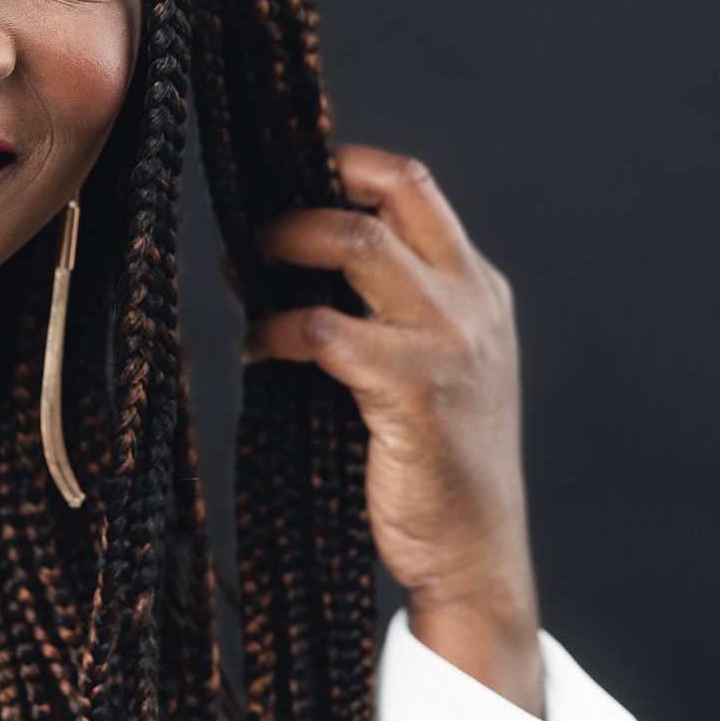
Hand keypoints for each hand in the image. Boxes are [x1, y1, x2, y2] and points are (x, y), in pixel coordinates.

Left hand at [231, 142, 546, 716]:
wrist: (475, 554)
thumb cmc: (431, 459)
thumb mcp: (418, 363)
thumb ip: (367, 306)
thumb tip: (263, 255)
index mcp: (477, 285)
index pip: (412, 185)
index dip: (345, 166)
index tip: (284, 180)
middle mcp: (472, 301)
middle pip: (392, 191)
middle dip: (310, 192)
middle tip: (255, 224)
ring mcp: (449, 342)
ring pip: (357, 243)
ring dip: (285, 247)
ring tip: (242, 272)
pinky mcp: (415, 392)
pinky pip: (327, 329)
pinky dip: (276, 330)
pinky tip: (255, 349)